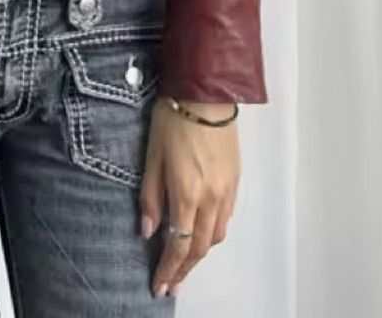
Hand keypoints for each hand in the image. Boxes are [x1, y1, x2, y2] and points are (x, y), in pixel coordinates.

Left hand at [140, 98, 239, 297]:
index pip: (178, 245)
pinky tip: (201, 232)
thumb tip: (147, 229)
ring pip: (215, 235)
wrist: (205, 94)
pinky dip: (212, 233)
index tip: (159, 285)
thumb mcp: (152, 156)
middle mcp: (211, 198)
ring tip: (183, 262)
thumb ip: (150, 196)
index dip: (168, 269)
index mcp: (187, 193)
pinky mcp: (234, 180)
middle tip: (170, 284)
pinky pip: (225, 218)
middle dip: (183, 270)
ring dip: (199, 253)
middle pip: (198, 247)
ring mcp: (226, 190)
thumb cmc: (174, 118)